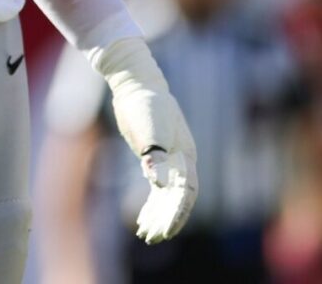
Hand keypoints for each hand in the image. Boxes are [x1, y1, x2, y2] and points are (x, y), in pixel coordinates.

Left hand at [92, 36, 197, 243]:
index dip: (177, 213)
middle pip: (178, 198)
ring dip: (158, 215)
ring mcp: (170, 159)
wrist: (135, 83)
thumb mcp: (149, 126)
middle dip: (166, 220)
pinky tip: (141, 218)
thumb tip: (156, 181)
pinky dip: (151, 204)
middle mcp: (182, 159)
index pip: (187, 192)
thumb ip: (154, 153)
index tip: (164, 230)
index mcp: (185, 154)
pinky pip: (158, 187)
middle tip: (151, 238)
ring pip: (168, 196)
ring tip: (144, 235)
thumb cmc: (144, 103)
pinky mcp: (156, 156)